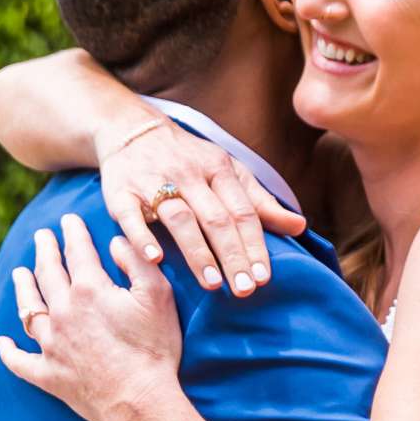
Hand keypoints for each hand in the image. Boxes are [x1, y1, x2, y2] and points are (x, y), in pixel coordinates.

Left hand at [0, 216, 181, 420]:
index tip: (69, 219)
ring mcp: (51, 344)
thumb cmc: (154, 349)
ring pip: (28, 309)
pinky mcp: (48, 374)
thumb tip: (115, 242)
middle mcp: (63, 312)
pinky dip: (9, 351)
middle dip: (45, 251)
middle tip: (42, 237)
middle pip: (48, 273)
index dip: (73, 232)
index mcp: (89, 289)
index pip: (77, 251)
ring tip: (19, 274)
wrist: (140, 401)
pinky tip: (2, 342)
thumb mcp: (158, 296)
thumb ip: (137, 262)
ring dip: (23, 288)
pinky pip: (20, 361)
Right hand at [100, 117, 304, 296]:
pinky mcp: (120, 192)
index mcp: (219, 169)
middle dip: (232, 255)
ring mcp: (153, 182)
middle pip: (215, 218)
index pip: (242, 212)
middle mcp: (188, 174)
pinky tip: (155, 259)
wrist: (133, 130)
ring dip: (196, 252)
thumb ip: (260, 202)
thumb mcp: (228, 172)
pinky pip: (131, 216)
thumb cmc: (189, 159)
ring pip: (180, 218)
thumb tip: (299, 227)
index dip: (254, 245)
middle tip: (243, 290)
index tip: (263, 278)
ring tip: (211, 284)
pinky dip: (143, 237)